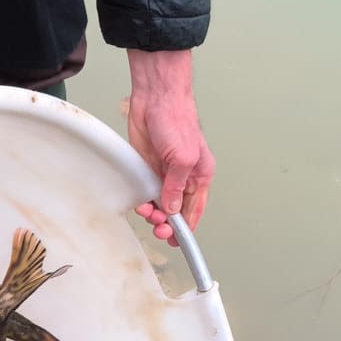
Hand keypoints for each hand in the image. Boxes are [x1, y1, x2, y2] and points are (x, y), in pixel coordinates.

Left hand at [125, 49, 215, 246]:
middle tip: (158, 228)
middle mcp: (183, 178)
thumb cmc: (177, 120)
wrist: (155, 98)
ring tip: (147, 213)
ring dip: (153, 214)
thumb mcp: (183, 158)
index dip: (187, 228)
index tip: (177, 242)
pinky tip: (141, 205)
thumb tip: (173, 210)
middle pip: (176, 211)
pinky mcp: (147, 169)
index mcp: (199, 175)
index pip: (195, 210)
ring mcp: (164, 174)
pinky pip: (145, 193)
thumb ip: (177, 187)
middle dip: (167, 223)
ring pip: (159, 205)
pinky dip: (143, 203)